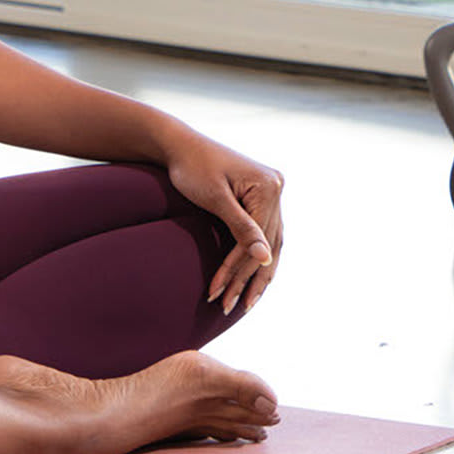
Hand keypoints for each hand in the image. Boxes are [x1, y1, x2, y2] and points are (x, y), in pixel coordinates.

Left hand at [166, 135, 284, 316]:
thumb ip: (241, 228)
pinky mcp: (262, 196)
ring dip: (257, 274)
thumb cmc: (190, 167)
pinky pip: (265, 233)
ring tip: (244, 304)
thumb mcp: (214, 198)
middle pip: (267, 244)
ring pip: (271, 243)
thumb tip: (266, 259)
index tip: (221, 295)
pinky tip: (252, 278)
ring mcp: (271, 192)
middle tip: (234, 309)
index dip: (238, 270)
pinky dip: (257, 257)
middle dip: (248, 278)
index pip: (256, 240)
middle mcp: (276, 188)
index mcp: (268, 187)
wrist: (178, 144)